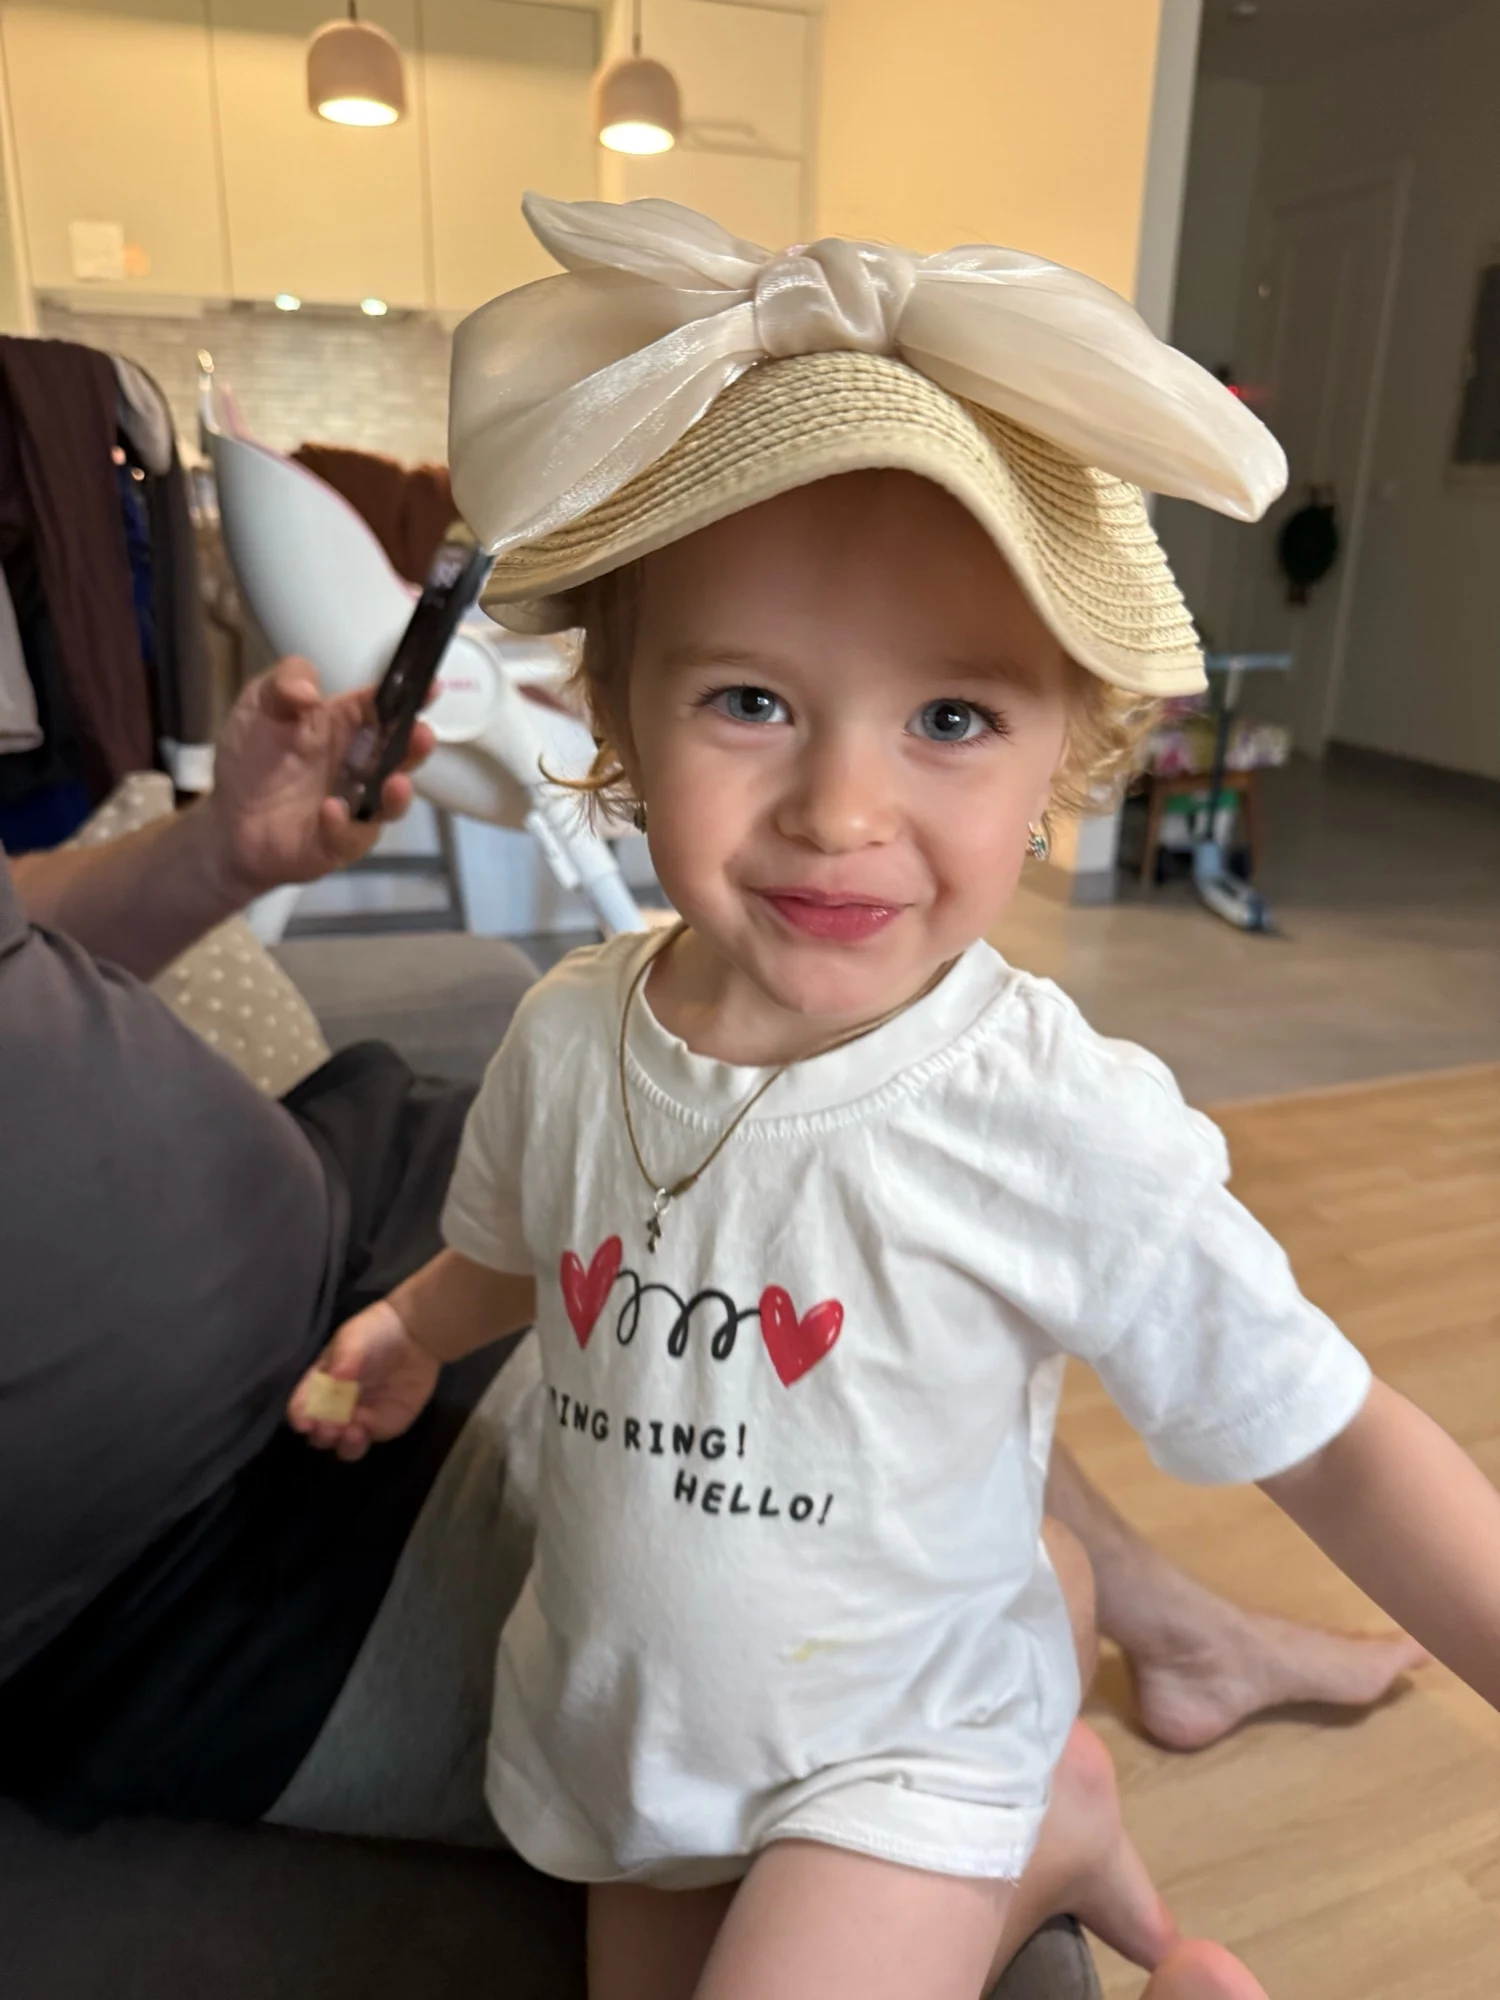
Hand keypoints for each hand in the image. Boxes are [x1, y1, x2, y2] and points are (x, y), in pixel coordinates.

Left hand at [203, 657, 435, 899]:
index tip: (432, 687)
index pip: (386, 707)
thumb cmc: (252, 756)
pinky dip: (344, 825)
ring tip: (395, 783)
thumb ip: (284, 681)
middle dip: (416, 746)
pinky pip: (351, 836)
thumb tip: (311, 693)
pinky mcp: (339, 843)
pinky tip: (330, 810)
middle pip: (401, 755)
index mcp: (348, 725)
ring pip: (391, 802)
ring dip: (397, 794)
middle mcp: (362, 766)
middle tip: (422, 735)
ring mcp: (356, 807)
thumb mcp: (260, 703)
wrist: (226, 818)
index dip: (411, 696)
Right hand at [288, 1299, 440, 1461]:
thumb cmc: (375, 1333)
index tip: (305, 1422)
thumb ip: (342, 1361)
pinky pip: (361, 1443)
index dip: (300, 1414)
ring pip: (336, 1443)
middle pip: (316, 1430)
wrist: (414, 1337)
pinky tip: (364, 1433)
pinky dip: (356, 1444)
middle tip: (330, 1427)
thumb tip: (334, 1380)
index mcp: (319, 1383)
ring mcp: (354, 1418)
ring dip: (337, 1443)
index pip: (301, 1404)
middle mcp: (332, 1405)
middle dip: (319, 1432)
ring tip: (349, 1432)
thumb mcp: (353, 1339)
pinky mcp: (377, 1427)